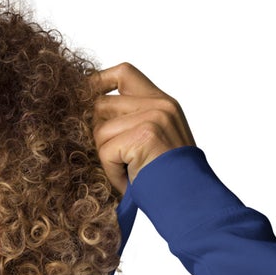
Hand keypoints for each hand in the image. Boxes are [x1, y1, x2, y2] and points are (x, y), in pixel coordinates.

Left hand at [87, 63, 195, 194]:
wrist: (190, 200)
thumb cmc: (170, 180)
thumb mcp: (156, 142)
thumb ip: (133, 121)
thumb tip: (93, 116)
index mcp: (163, 102)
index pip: (124, 73)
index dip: (99, 81)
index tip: (85, 97)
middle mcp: (159, 104)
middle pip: (102, 105)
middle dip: (101, 136)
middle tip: (117, 159)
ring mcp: (152, 117)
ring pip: (101, 131)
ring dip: (108, 160)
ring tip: (128, 174)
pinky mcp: (143, 135)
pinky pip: (106, 151)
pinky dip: (112, 172)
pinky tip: (130, 181)